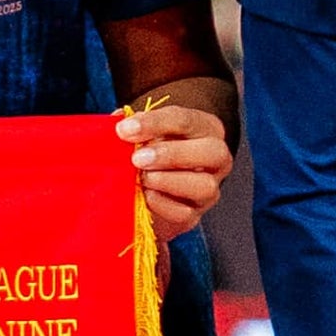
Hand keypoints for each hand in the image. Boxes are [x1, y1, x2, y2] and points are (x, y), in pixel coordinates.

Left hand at [120, 98, 231, 239]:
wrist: (150, 186)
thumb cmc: (150, 148)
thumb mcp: (145, 130)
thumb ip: (134, 124)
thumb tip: (119, 120)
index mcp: (205, 128)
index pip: (185, 121)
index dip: (154, 123)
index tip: (124, 130)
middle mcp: (216, 158)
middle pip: (212, 152)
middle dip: (172, 154)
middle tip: (138, 158)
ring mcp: (209, 189)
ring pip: (205, 186)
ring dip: (169, 181)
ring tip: (142, 178)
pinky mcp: (194, 214)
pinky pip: (185, 213)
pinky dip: (162, 205)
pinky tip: (145, 196)